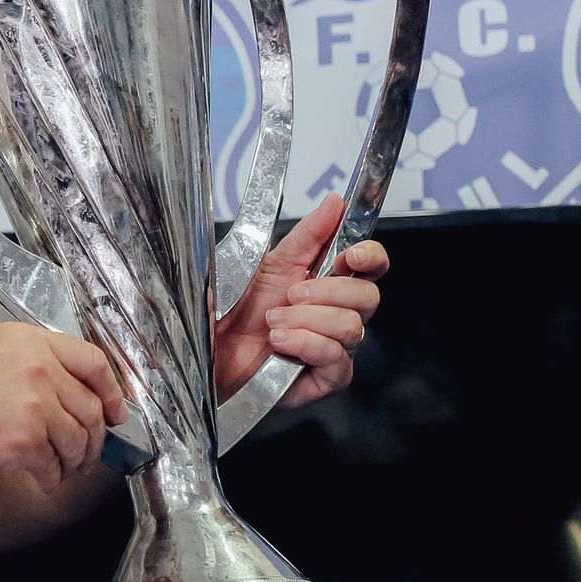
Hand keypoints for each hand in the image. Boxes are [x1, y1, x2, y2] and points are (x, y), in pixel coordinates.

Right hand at [0, 322, 127, 490]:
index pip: (93, 362)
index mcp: (32, 341)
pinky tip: (41, 478)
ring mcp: (35, 405)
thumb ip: (32, 363)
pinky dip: (51, 478)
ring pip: (78, 441)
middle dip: (94, 438)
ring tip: (61, 468)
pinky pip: (55, 466)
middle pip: (91, 408)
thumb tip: (68, 392)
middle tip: (87, 452)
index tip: (116, 411)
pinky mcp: (25, 441)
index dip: (113, 391)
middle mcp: (40, 369)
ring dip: (75, 462)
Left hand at [213, 193, 386, 410]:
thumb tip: (335, 202)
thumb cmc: (234, 310)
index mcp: (328, 281)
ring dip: (308, 319)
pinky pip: (337, 360)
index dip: (371, 257)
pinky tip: (279, 342)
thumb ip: (306, 234)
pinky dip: (306, 344)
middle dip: (328, 291)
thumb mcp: (266, 263)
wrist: (209, 351)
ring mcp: (335, 347)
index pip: (371, 266)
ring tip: (273, 321)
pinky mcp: (325, 378)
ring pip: (352, 326)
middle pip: (368, 296)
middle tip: (290, 293)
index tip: (353, 255)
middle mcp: (337, 313)